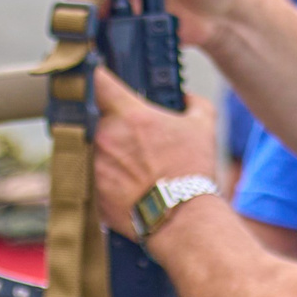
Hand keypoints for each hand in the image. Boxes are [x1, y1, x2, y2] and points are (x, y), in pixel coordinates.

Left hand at [90, 69, 221, 234]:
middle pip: (98, 119)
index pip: (98, 80)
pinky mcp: (93, 192)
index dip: (98, 76)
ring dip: (111, 154)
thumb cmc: (191, 172)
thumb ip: (194, 103)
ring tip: (137, 168)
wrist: (181, 220)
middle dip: (114, 125)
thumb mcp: (203, 126)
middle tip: (136, 139)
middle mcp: (105, 136)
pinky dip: (110, 180)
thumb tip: (187, 98)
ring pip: (96, 150)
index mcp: (129, 114)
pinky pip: (96, 178)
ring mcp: (95, 165)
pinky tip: (132, 188)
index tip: (100, 78)